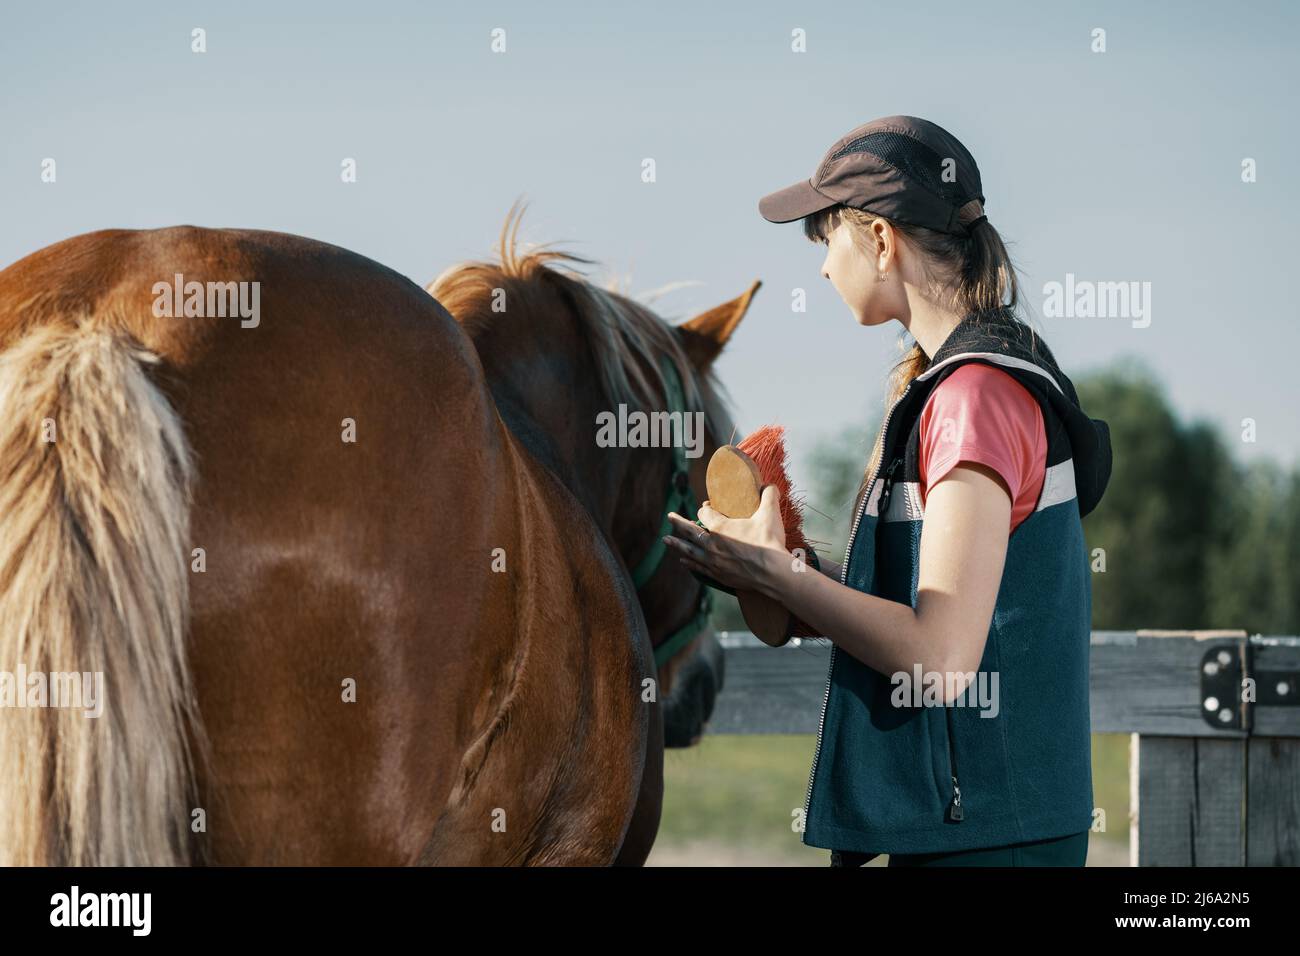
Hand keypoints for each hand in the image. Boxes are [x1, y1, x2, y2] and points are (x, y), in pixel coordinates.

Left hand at [664, 484, 788, 595]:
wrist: (772, 573)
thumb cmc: (769, 542)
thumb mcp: (770, 514)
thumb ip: (768, 496)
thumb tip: (769, 485)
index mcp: (720, 527)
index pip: (704, 514)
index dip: (704, 509)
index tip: (707, 507)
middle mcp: (712, 544)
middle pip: (689, 531)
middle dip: (678, 523)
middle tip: (669, 517)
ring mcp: (713, 561)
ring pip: (689, 550)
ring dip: (676, 544)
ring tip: (666, 540)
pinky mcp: (718, 575)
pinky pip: (698, 566)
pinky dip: (689, 562)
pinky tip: (683, 560)